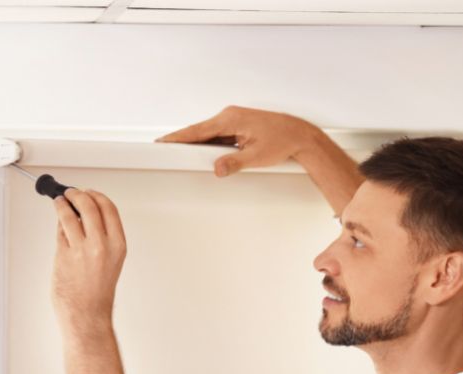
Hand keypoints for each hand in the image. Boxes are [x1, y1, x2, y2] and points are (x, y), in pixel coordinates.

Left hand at [51, 188, 126, 335]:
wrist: (87, 314)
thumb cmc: (98, 292)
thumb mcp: (111, 260)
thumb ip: (102, 237)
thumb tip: (85, 215)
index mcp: (118, 244)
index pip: (109, 208)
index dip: (97, 196)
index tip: (89, 192)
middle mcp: (102, 245)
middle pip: (89, 205)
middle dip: (77, 194)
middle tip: (71, 193)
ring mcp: (82, 249)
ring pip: (70, 215)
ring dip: (63, 204)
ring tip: (60, 202)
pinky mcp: (64, 255)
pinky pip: (60, 231)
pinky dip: (59, 224)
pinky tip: (60, 224)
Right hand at [155, 105, 317, 176]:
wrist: (299, 135)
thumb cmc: (283, 141)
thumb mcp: (257, 156)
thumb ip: (234, 163)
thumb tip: (218, 169)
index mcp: (231, 119)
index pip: (197, 130)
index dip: (178, 137)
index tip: (163, 142)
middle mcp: (229, 116)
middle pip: (199, 131)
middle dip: (184, 142)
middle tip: (165, 150)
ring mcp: (233, 120)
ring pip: (208, 134)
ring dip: (198, 145)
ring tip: (183, 155)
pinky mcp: (237, 126)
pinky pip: (218, 135)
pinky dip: (210, 144)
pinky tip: (207, 155)